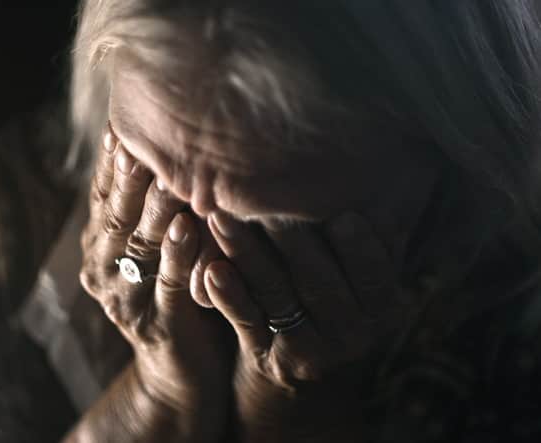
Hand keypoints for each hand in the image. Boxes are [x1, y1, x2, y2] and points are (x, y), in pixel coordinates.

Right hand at [77, 125, 230, 439]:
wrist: (182, 374)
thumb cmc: (178, 295)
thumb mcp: (158, 249)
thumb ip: (153, 208)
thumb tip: (161, 146)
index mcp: (100, 247)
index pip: (103, 195)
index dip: (114, 161)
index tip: (127, 123)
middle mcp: (103, 271)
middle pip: (117, 215)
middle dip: (131, 176)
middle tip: (146, 137)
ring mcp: (126, 300)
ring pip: (139, 246)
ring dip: (155, 208)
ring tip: (171, 173)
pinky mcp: (156, 326)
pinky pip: (168, 286)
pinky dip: (178, 255)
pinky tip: (190, 228)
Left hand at [203, 211, 414, 440]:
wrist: (300, 378)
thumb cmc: (328, 305)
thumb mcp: (355, 281)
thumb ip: (363, 240)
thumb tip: (365, 176)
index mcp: (383, 307)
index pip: (372, 271)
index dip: (355, 242)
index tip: (331, 204)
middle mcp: (353, 334)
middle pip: (318, 278)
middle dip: (285, 234)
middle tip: (253, 192)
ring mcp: (311, 351)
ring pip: (278, 294)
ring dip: (247, 253)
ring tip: (220, 217)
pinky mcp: (270, 361)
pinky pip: (249, 322)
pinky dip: (229, 295)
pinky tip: (210, 269)